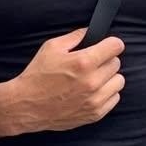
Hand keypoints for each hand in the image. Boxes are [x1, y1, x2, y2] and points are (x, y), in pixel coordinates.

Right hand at [9, 29, 124, 132]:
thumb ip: (75, 36)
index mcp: (83, 62)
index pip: (115, 47)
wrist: (26, 106)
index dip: (112, 43)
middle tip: (93, 63)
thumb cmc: (37, 76)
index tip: (108, 45)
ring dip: (109, 77)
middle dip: (106, 60)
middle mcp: (92, 81)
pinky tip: (94, 91)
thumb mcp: (51, 47)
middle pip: (116, 63)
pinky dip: (107, 93)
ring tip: (94, 77)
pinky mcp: (94, 114)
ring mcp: (94, 100)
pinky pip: (114, 98)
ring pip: (118, 81)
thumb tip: (90, 31)